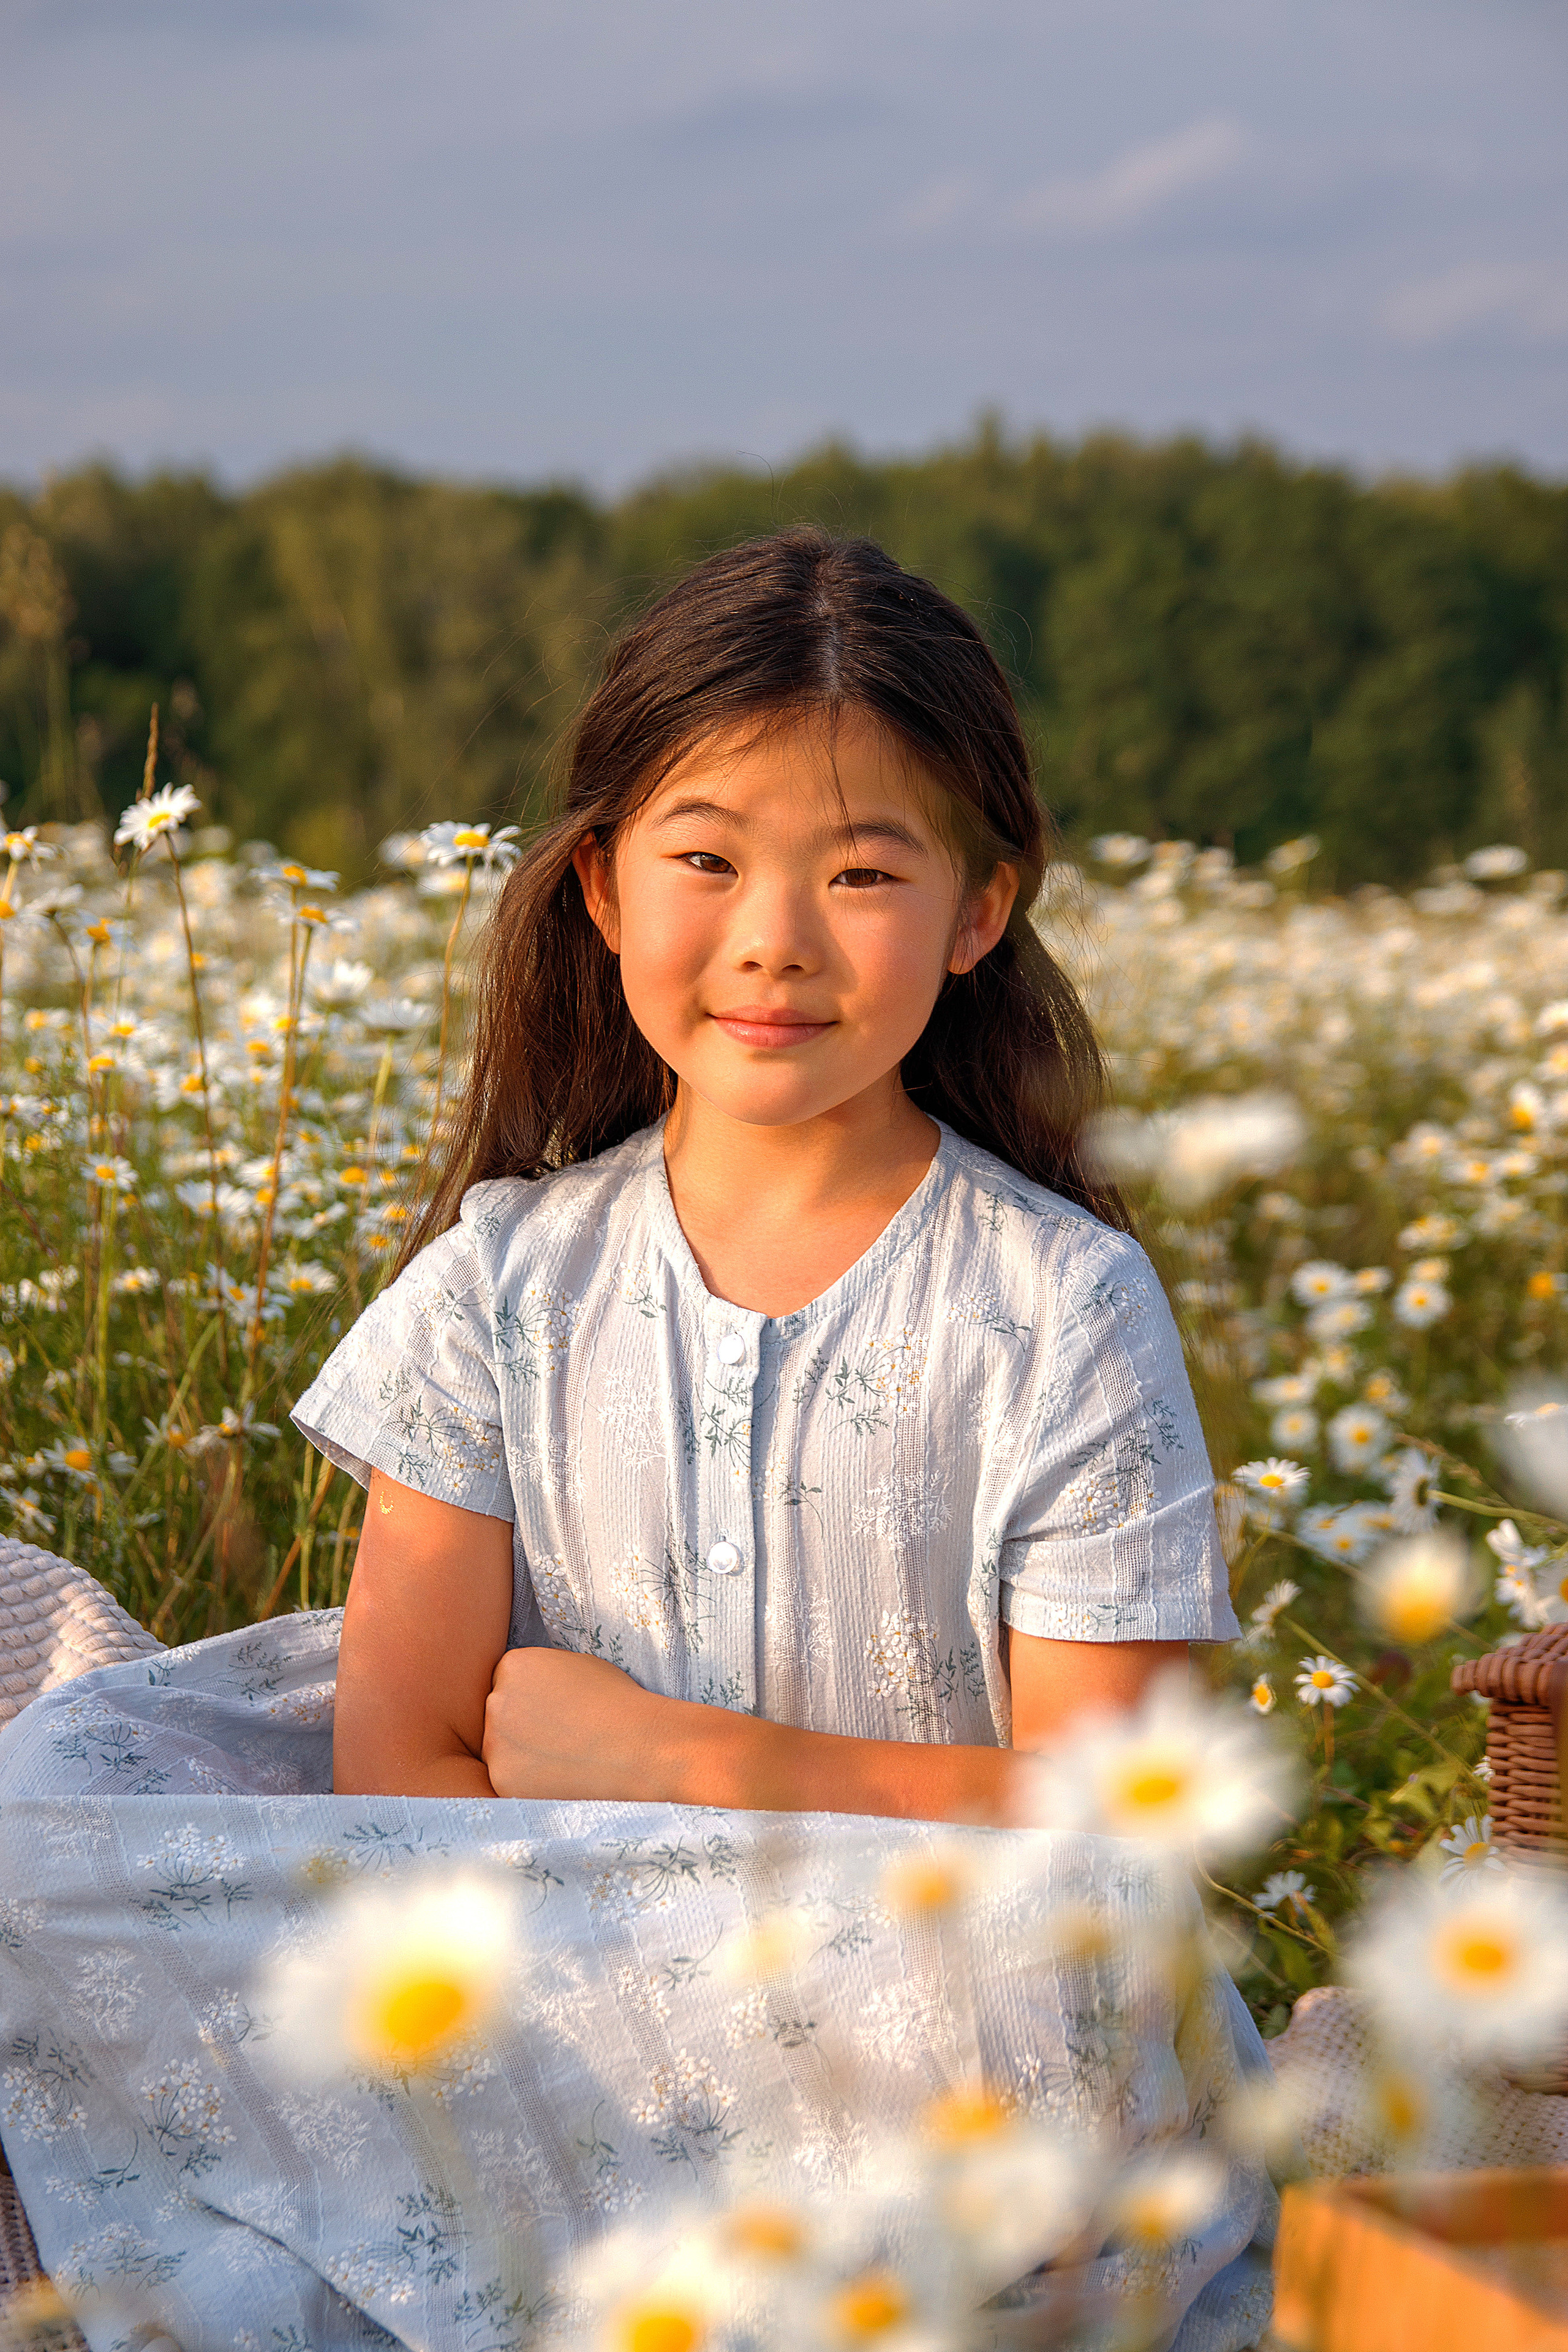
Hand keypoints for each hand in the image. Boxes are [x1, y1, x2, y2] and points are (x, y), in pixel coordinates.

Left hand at [482, 1646, 701, 1802]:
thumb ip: (544, 1675)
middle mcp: (496, 1701)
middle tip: (560, 1736)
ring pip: (502, 1748)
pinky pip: (509, 1779)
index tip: (557, 1711)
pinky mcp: (503, 1780)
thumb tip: (531, 1690)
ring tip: (564, 1757)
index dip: (534, 1699)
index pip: (508, 1682)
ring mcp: (495, 1742)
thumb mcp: (577, 1666)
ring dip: (524, 1754)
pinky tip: (560, 1776)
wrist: (639, 1747)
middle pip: (500, 1714)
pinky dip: (529, 1781)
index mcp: (513, 1665)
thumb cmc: (617, 1703)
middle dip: (523, 1725)